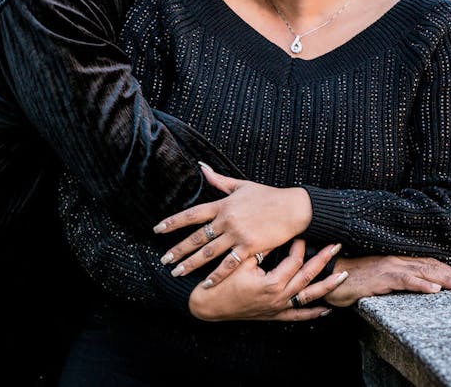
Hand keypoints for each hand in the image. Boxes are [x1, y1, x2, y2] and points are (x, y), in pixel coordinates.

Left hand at [153, 163, 311, 284]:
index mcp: (223, 205)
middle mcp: (226, 220)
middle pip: (196, 237)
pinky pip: (229, 264)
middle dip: (178, 249)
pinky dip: (216, 275)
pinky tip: (206, 283)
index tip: (158, 229)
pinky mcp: (249, 247)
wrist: (292, 208)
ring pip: (208, 253)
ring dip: (190, 264)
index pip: (192, 214)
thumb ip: (219, 180)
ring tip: (176, 273)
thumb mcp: (241, 185)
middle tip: (163, 260)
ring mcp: (237, 234)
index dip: (174, 222)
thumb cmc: (267, 196)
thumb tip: (201, 167)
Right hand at [188, 239, 346, 321]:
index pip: (294, 261)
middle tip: (337, 246)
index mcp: (272, 283)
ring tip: (343, 276)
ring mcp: (278, 309)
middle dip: (324, 260)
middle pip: (308, 277)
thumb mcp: (240, 261)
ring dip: (327, 286)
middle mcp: (279, 298)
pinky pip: (298, 316)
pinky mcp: (274, 316)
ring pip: (308, 297)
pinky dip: (313, 313)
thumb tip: (275, 233)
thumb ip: (260, 249)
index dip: (299, 245)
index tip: (302, 232)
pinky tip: (326, 309)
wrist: (209, 305)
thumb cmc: (221, 282)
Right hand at [326, 255, 450, 307]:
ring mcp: (389, 266)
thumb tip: (413, 285)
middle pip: (430, 265)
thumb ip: (395, 279)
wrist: (330, 273)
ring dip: (444, 279)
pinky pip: (404, 280)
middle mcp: (396, 259)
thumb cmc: (352, 278)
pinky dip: (421, 284)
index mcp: (396, 259)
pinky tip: (434, 289)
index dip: (448, 269)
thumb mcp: (377, 278)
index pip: (427, 262)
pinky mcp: (381, 276)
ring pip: (422, 271)